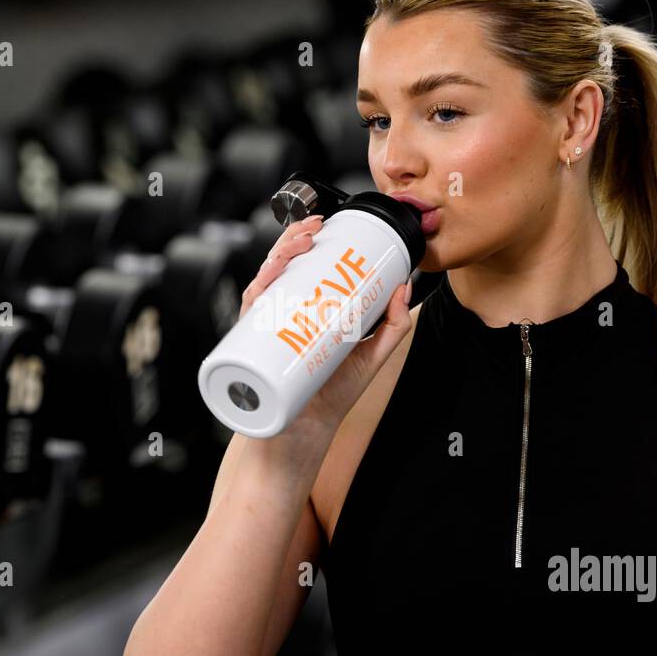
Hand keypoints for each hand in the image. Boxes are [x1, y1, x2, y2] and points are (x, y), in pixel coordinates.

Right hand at [239, 215, 414, 435]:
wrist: (308, 430)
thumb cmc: (334, 394)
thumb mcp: (374, 355)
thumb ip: (394, 326)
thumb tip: (405, 288)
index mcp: (306, 310)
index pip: (303, 265)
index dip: (308, 239)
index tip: (327, 224)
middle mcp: (284, 313)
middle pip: (283, 265)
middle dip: (294, 237)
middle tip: (315, 227)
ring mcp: (267, 326)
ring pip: (266, 278)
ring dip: (279, 252)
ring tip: (300, 242)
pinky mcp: (254, 344)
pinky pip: (251, 308)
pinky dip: (259, 286)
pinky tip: (273, 273)